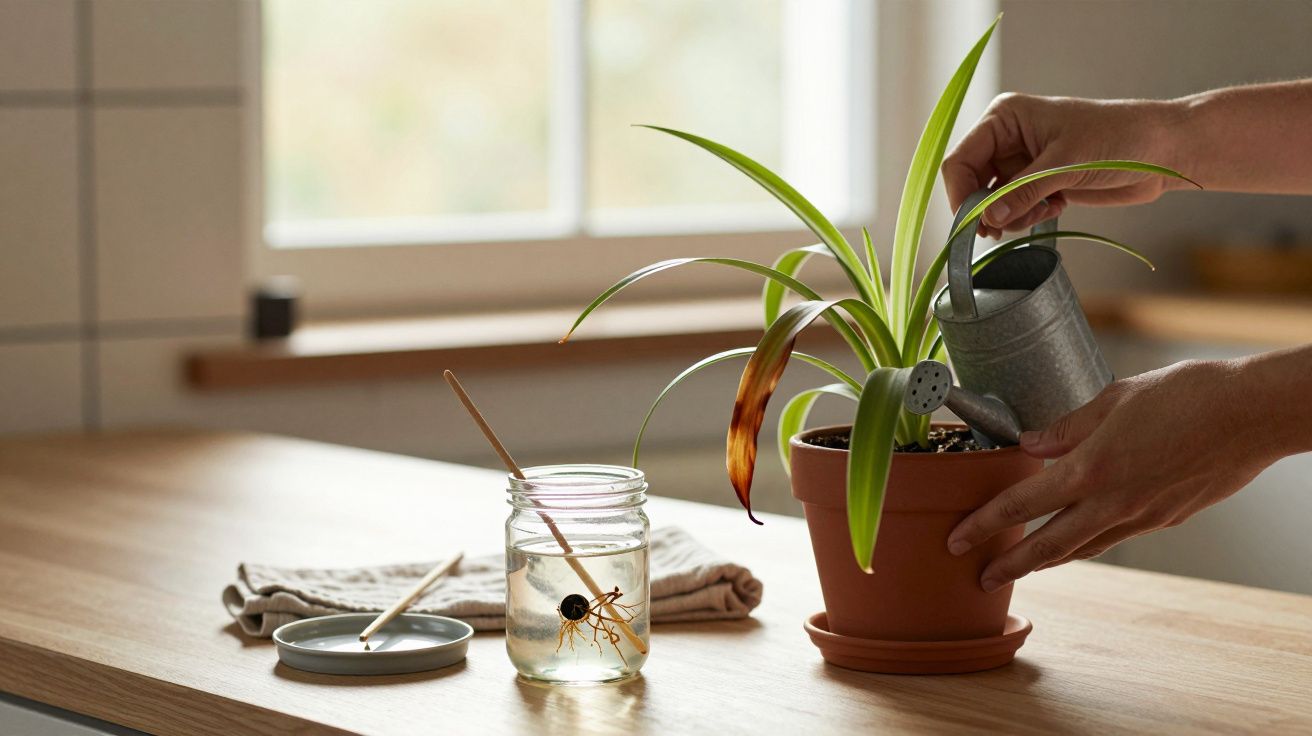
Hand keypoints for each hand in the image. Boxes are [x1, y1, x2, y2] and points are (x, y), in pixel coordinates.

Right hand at [941, 93, 1186, 237]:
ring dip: (1012, 215)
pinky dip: (1029, 216)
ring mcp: (1022, 162)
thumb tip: (988, 219)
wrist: (1161, 151)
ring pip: (993, 201)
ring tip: (1043, 210)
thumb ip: (1023, 192)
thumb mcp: (1066, 164)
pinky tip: (1056, 207)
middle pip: (972, 184)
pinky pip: (1015, 209)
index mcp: (1005, 118)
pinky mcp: (1039, 182)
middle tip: (1002, 230)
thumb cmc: (1118, 138)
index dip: (961, 194)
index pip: (961, 160)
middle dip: (987, 209)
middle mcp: (1008, 139)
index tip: (973, 223)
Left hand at [945, 358, 1281, 592]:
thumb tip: (1031, 445)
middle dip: (1009, 564)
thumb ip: (1068, 426)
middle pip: (1047, 546)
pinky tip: (1079, 535)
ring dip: (1048, 559)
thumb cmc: (1189, 395)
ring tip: (1022, 565)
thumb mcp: (1116, 398)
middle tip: (981, 577)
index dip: (983, 524)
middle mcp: (1113, 502)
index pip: (1021, 504)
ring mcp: (1142, 516)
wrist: (1254, 415)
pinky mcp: (1167, 518)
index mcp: (1091, 468)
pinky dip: (1088, 541)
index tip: (957, 539)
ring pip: (1083, 547)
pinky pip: (1115, 536)